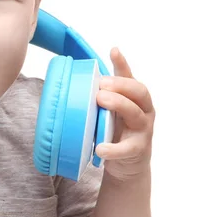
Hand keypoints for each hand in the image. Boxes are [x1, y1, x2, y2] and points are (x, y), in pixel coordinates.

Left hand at [94, 48, 154, 180]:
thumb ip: (98, 97)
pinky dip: (113, 148)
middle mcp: (143, 111)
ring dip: (119, 104)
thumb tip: (73, 82)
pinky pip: (127, 148)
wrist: (127, 165)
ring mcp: (143, 130)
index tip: (113, 51)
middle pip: (139, 91)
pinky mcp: (138, 149)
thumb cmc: (116, 132)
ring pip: (137, 114)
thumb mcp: (108, 111)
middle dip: (121, 85)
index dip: (122, 64)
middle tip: (101, 85)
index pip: (130, 77)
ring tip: (100, 101)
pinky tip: (100, 148)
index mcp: (134, 98)